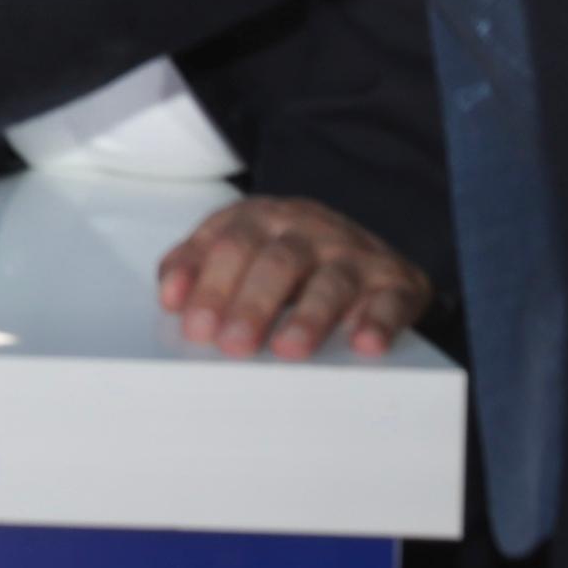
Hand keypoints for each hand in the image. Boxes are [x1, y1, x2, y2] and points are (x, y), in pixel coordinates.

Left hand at [157, 193, 428, 359]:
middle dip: (251, 303)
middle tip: (232, 344)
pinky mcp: (398, 283)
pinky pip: (391, 301)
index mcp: (263, 217)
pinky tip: (364, 344)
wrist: (371, 253)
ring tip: (289, 350)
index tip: (189, 321)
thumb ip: (199, 262)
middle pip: (277, 261)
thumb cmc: (290, 257)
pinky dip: (378, 321)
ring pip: (332, 281)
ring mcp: (356, 255)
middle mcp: (310, 230)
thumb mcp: (242, 247)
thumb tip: (170, 297)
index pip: (230, 243)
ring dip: (309, 316)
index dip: (207, 280)